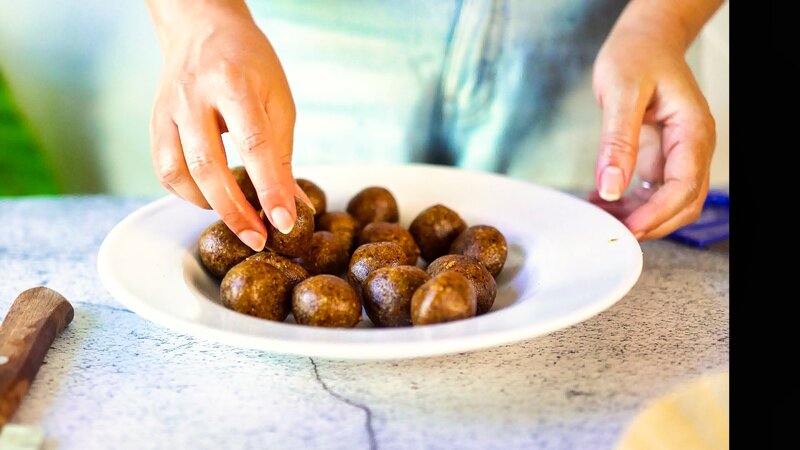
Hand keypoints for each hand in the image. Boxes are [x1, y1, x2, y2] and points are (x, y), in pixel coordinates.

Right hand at [147, 0, 308, 250]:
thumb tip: (293, 208)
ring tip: (237, 217)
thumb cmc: (249, 64)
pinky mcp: (154, 120)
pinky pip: (164, 169)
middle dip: (235, 211)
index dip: (270, 188)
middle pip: (209, 165)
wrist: (202, 26)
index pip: (254, 145)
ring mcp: (168, 108)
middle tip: (259, 239)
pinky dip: (186, 192)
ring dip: (208, 205)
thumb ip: (282, 155)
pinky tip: (209, 198)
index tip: (284, 223)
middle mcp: (194, 96)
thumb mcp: (278, 100)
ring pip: (178, 171)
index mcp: (234, 83)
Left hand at [589, 14, 716, 240]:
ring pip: (668, 202)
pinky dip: (630, 203)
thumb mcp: (621, 94)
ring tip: (601, 217)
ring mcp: (678, 153)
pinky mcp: (661, 156)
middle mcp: (691, 147)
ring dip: (638, 217)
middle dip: (652, 223)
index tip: (629, 228)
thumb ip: (618, 141)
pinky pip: (651, 190)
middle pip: (684, 203)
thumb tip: (612, 188)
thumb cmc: (638, 55)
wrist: (644, 39)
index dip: (658, 214)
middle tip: (612, 231)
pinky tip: (602, 201)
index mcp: (692, 132)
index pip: (685, 187)